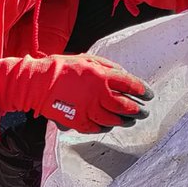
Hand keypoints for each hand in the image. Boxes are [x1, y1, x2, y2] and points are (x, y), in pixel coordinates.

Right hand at [0, 54, 152, 133]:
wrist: (38, 83)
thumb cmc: (62, 68)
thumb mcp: (88, 58)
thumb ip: (109, 67)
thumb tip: (123, 75)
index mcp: (104, 77)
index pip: (132, 85)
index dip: (144, 91)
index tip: (149, 95)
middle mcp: (100, 95)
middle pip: (127, 106)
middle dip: (138, 110)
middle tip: (144, 112)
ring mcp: (89, 110)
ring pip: (114, 120)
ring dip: (125, 121)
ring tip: (130, 121)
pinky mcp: (79, 122)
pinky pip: (98, 128)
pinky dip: (106, 127)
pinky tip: (109, 125)